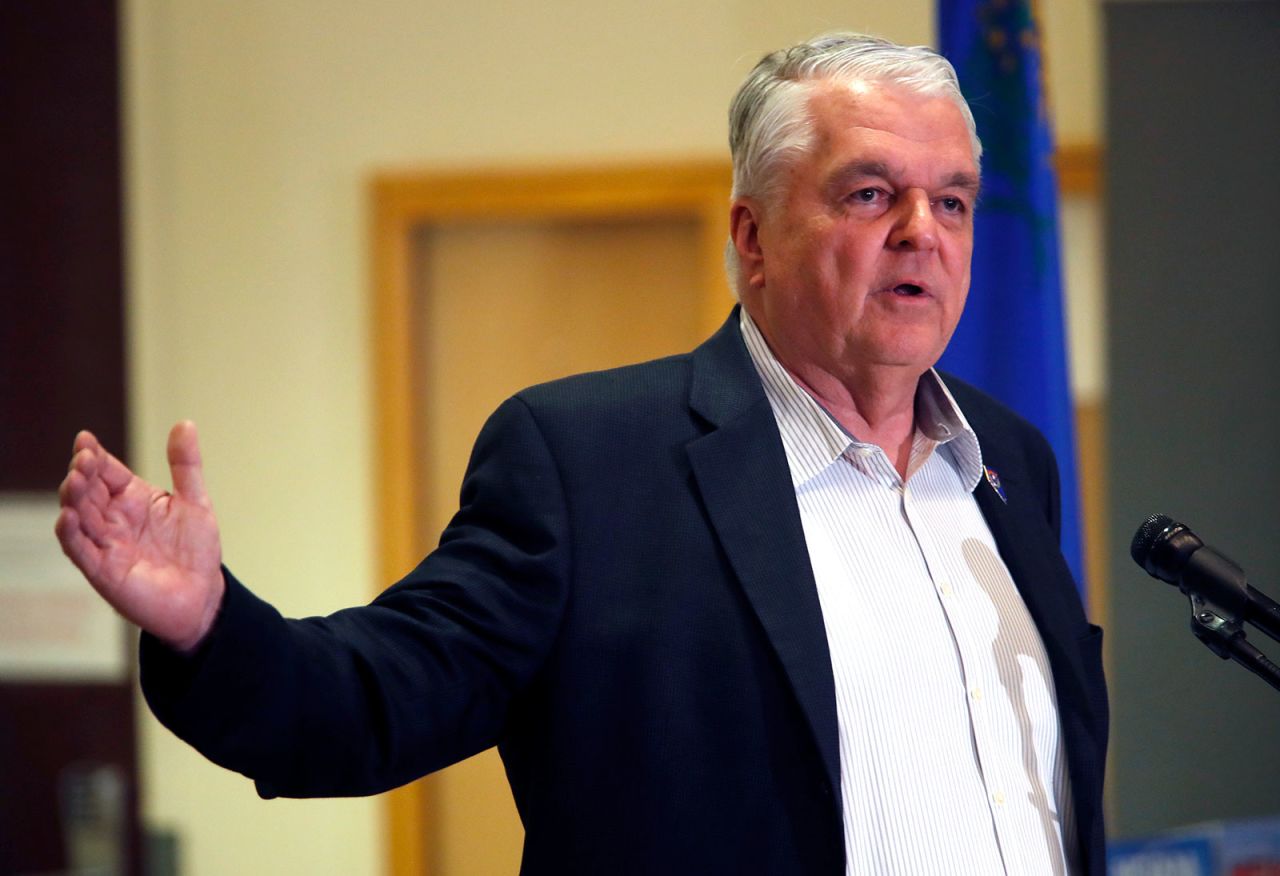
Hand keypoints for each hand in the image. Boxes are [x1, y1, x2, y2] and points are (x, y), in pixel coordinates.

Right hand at [55, 421, 225, 651]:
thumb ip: (186, 465)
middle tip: (83, 459)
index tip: (85, 439)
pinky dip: (71, 534)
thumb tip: (186, 423)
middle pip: (89, 491)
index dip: (95, 456)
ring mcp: (106, 543)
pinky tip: (67, 517)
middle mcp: (114, 518)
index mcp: (133, 498)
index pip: (107, 471)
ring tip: (74, 480)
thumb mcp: (196, 502)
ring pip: (80, 516)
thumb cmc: (195, 550)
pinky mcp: (103, 571)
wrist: (203, 595)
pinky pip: (81, 550)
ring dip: (73, 498)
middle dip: (82, 474)